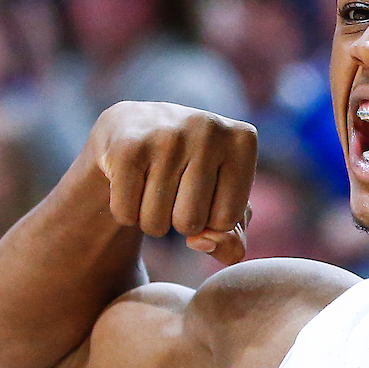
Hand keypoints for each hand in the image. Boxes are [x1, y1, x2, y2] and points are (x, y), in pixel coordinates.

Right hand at [86, 101, 256, 263]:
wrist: (133, 125)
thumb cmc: (191, 173)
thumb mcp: (223, 203)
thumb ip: (232, 242)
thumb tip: (203, 242)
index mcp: (242, 141)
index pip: (227, 220)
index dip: (210, 220)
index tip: (205, 191)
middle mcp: (209, 130)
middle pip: (191, 223)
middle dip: (179, 222)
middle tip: (174, 189)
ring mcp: (167, 135)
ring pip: (156, 223)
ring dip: (151, 219)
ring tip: (152, 185)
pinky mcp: (127, 147)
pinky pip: (126, 214)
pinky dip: (126, 213)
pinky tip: (131, 183)